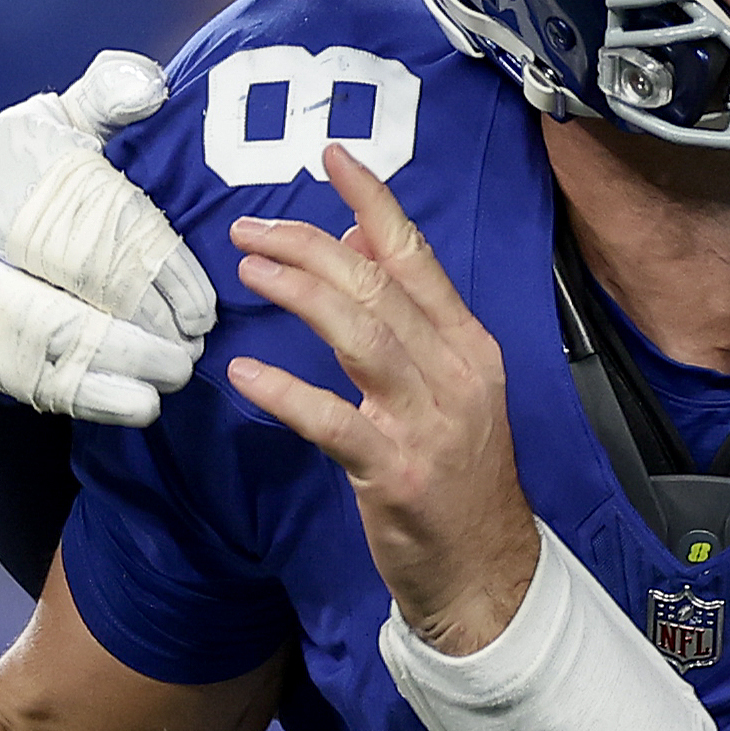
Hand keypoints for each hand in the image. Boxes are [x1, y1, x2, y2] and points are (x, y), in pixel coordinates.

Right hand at [0, 50, 211, 423]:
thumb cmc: (28, 172)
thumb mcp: (62, 123)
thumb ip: (107, 98)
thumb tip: (150, 86)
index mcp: (3, 162)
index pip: (91, 223)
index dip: (152, 269)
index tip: (202, 306)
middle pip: (69, 279)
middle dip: (142, 318)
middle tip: (196, 345)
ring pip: (48, 332)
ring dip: (119, 362)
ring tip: (175, 375)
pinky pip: (25, 374)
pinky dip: (87, 393)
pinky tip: (138, 406)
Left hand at [222, 147, 540, 652]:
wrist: (486, 571)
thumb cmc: (457, 476)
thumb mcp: (447, 384)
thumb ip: (406, 314)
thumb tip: (355, 239)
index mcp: (469, 346)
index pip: (416, 257)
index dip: (373, 202)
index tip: (332, 159)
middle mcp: (456, 373)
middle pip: (378, 287)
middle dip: (311, 247)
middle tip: (251, 229)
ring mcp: (429, 422)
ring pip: (361, 336)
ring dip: (300, 294)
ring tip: (248, 270)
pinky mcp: (396, 472)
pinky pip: (333, 421)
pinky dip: (286, 394)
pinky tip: (243, 375)